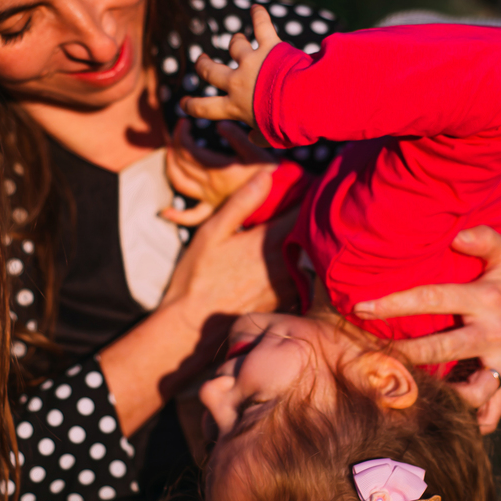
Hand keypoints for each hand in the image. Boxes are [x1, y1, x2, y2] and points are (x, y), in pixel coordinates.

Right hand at [102, 166, 297, 434]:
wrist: (193, 326)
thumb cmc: (197, 277)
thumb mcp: (211, 233)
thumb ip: (241, 203)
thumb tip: (267, 173)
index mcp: (270, 241)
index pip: (303, 208)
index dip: (306, 192)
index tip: (305, 183)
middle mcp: (287, 263)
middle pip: (307, 230)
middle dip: (305, 216)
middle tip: (301, 202)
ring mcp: (290, 285)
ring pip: (305, 252)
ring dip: (301, 240)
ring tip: (292, 229)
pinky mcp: (287, 301)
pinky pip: (301, 274)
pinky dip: (297, 263)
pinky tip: (280, 260)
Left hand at [161, 118, 276, 226]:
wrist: (281, 201)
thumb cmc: (272, 175)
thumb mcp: (257, 151)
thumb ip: (237, 136)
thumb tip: (219, 125)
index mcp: (218, 169)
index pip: (188, 149)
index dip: (181, 133)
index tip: (184, 121)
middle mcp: (210, 186)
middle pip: (181, 163)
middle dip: (175, 144)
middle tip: (179, 132)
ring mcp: (210, 200)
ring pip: (180, 184)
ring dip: (171, 168)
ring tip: (170, 154)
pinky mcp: (214, 211)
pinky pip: (192, 217)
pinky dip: (177, 216)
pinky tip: (165, 212)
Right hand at [180, 4, 279, 140]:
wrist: (304, 101)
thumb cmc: (289, 123)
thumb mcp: (271, 137)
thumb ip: (259, 137)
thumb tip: (252, 136)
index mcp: (235, 106)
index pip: (206, 108)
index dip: (191, 105)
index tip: (184, 103)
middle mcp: (238, 82)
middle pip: (211, 71)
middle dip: (204, 65)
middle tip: (202, 61)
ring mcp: (251, 61)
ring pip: (235, 46)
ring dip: (235, 41)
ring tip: (237, 38)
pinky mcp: (269, 46)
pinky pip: (262, 26)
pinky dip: (259, 15)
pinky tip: (256, 8)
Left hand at [353, 226, 500, 434]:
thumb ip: (484, 239)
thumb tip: (455, 234)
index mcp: (487, 299)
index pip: (433, 298)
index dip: (395, 303)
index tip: (361, 308)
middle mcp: (494, 334)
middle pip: (441, 348)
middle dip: (404, 354)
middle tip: (370, 357)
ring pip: (468, 391)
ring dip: (437, 396)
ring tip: (404, 394)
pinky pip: (492, 411)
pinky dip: (472, 420)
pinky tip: (443, 420)